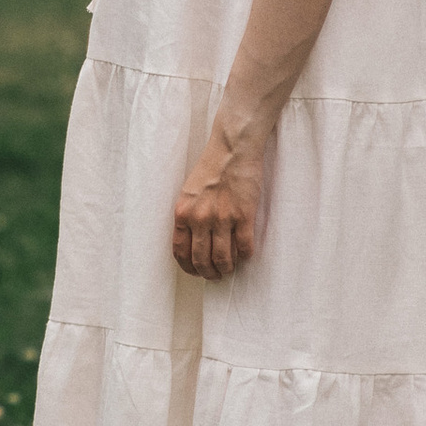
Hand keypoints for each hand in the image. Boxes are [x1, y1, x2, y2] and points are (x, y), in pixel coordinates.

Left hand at [172, 138, 261, 281]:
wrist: (231, 150)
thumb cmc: (210, 168)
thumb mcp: (188, 193)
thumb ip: (189, 215)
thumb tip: (193, 240)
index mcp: (182, 213)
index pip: (180, 251)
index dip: (188, 267)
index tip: (195, 271)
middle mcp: (199, 219)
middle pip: (201, 259)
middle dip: (208, 273)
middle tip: (215, 275)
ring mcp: (222, 219)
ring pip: (223, 258)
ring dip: (227, 269)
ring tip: (229, 269)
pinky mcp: (243, 216)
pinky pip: (244, 247)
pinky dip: (245, 256)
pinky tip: (245, 255)